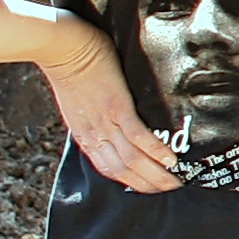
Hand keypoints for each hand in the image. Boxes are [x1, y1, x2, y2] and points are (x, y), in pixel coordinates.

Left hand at [37, 15, 178, 193]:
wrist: (63, 49)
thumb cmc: (70, 68)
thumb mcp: (77, 103)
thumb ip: (92, 117)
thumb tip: (109, 122)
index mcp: (85, 135)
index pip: (109, 169)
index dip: (131, 183)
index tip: (150, 189)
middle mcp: (95, 134)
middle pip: (122, 171)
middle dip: (147, 185)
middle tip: (171, 190)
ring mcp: (106, 122)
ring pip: (131, 160)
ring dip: (155, 175)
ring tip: (175, 181)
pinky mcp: (117, 107)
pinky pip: (138, 136)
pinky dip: (155, 151)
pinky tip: (171, 160)